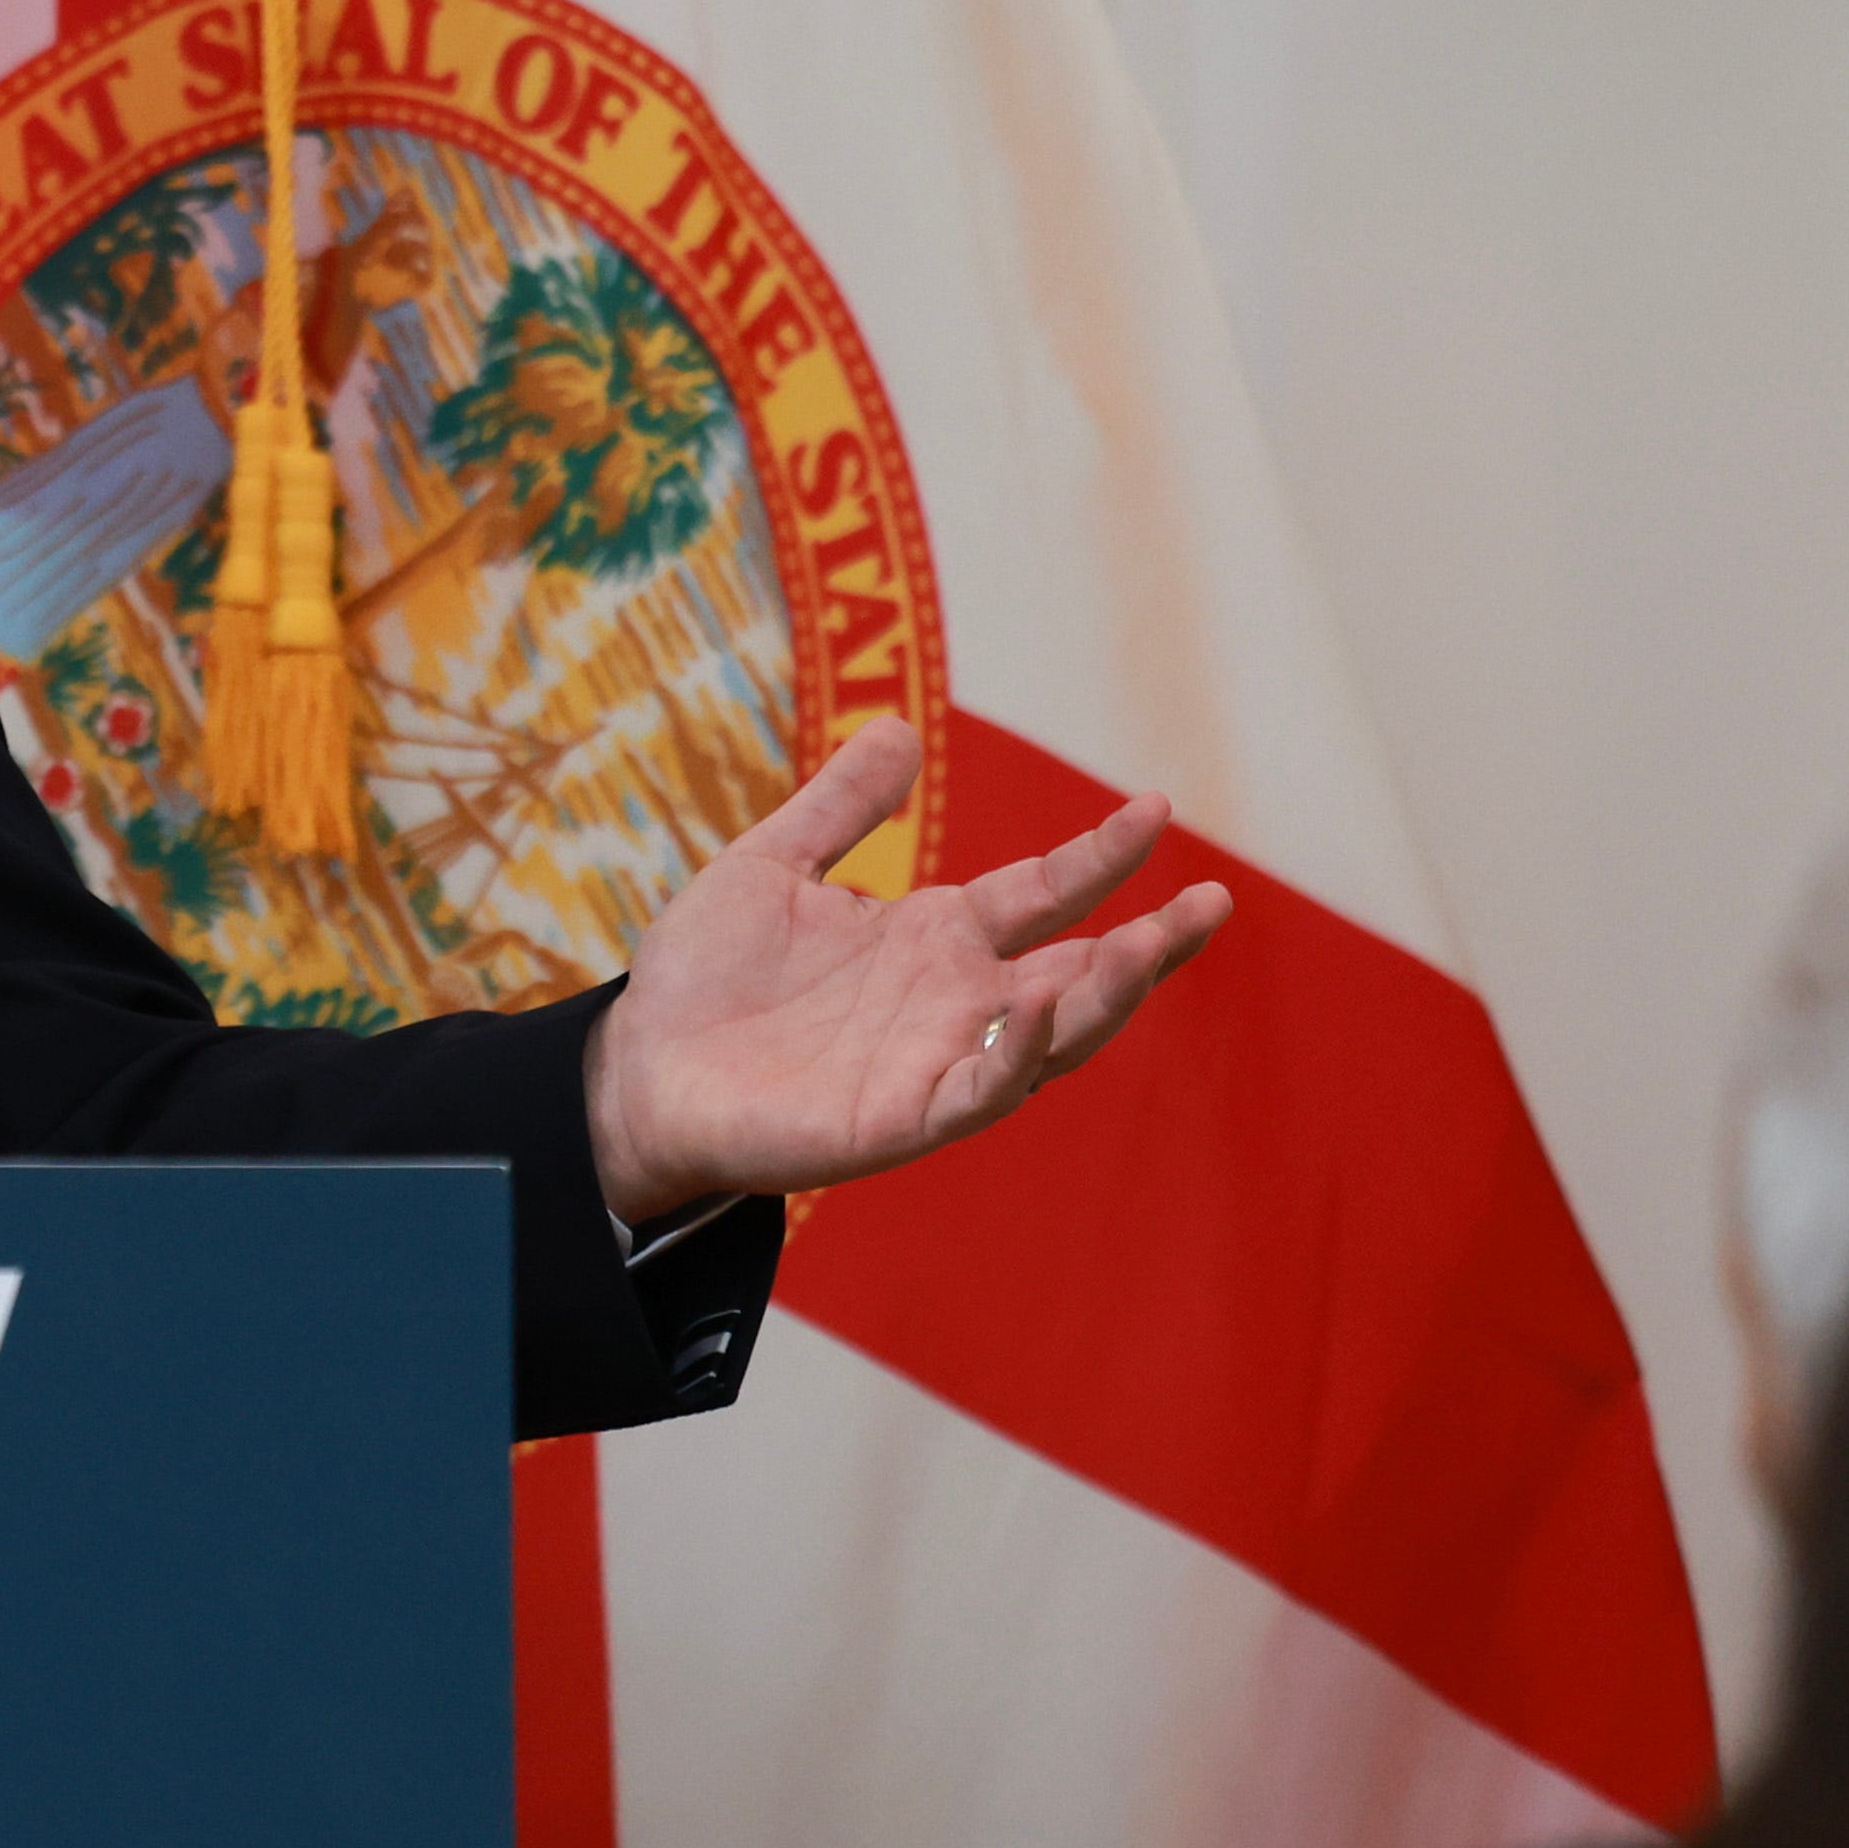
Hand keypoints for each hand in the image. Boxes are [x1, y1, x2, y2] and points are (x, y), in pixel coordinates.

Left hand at [583, 716, 1224, 1217]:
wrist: (638, 1065)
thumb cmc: (703, 977)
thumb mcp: (770, 866)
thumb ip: (840, 807)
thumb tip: (897, 726)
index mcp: (934, 939)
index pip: (1043, 892)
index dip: (1100, 856)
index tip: (1154, 807)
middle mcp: (952, 1001)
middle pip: (1078, 972)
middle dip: (1148, 943)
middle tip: (1211, 901)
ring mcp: (934, 1063)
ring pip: (1049, 1037)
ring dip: (1102, 997)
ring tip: (1145, 949)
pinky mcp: (897, 1121)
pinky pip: (975, 1094)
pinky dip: (1012, 1059)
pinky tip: (1038, 1015)